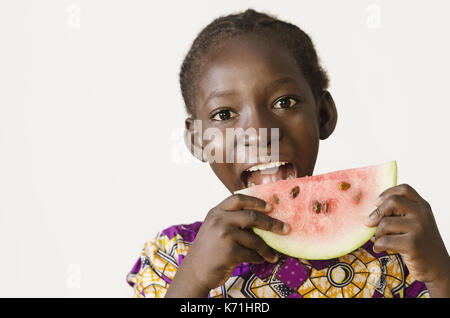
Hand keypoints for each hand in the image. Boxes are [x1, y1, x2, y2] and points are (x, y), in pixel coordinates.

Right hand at [165, 193, 289, 296]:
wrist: (194, 272)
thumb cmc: (208, 250)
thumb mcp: (214, 228)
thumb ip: (231, 220)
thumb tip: (261, 218)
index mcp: (216, 212)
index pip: (238, 199)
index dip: (256, 201)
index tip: (271, 206)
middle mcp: (219, 220)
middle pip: (252, 217)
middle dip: (272, 223)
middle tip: (286, 229)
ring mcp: (224, 235)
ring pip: (255, 239)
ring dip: (267, 248)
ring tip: (273, 255)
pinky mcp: (229, 251)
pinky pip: (251, 253)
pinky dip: (259, 258)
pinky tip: (261, 260)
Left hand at [365, 184, 449, 295]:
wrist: (437, 267)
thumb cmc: (419, 243)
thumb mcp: (414, 223)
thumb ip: (399, 213)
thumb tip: (370, 211)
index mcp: (423, 206)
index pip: (404, 189)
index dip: (386, 193)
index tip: (376, 203)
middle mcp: (423, 214)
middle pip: (392, 202)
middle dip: (376, 213)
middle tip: (369, 222)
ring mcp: (419, 228)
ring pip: (385, 223)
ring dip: (377, 233)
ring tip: (379, 240)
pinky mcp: (413, 244)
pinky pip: (384, 240)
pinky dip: (377, 245)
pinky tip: (379, 248)